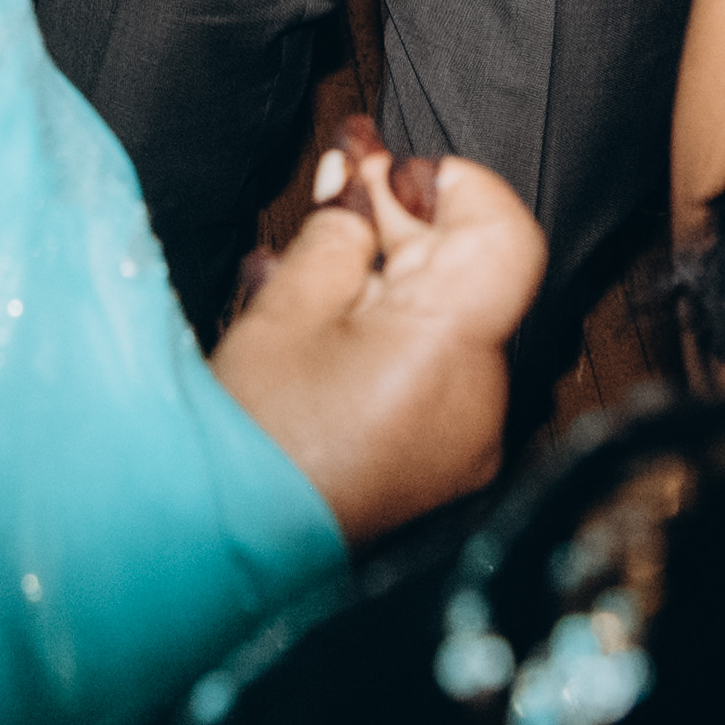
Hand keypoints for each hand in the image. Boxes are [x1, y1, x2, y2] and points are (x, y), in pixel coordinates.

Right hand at [206, 131, 543, 541]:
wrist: (218, 559)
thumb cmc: (249, 449)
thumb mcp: (284, 314)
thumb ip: (338, 235)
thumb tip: (362, 187)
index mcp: (452, 351)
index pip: (506, 235)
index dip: (454, 185)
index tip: (392, 168)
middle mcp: (478, 399)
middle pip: (467, 274)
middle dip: (402, 215)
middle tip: (342, 166)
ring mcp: (461, 439)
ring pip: (439, 320)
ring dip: (383, 267)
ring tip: (313, 232)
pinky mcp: (435, 462)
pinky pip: (422, 369)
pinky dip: (378, 324)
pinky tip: (314, 299)